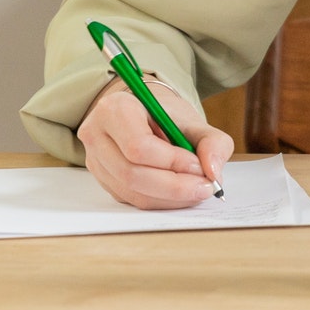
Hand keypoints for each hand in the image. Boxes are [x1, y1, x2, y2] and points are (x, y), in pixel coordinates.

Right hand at [79, 75, 232, 209]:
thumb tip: (213, 171)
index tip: (199, 166)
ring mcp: (96, 160)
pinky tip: (179, 193)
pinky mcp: (103, 180)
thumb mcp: (193, 121)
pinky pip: (132, 199)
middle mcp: (97, 134)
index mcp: (114, 108)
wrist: (146, 116)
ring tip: (196, 189)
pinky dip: (161, 201)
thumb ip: (212, 141)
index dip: (172, 162)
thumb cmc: (166, 116)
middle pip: (132, 174)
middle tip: (204, 187)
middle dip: (174, 186)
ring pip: (132, 192)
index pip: (138, 146)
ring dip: (170, 198)